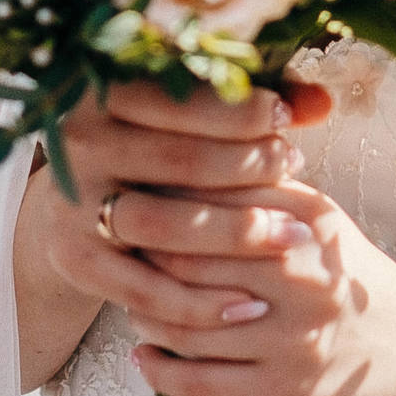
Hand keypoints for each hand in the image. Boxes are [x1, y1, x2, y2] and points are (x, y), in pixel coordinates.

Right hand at [23, 82, 327, 377]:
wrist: (73, 205)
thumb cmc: (150, 147)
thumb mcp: (186, 116)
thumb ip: (251, 105)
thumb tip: (324, 101)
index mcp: (100, 91)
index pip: (179, 97)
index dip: (239, 109)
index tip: (286, 118)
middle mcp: (79, 143)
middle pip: (178, 160)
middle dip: (249, 168)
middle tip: (297, 170)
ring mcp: (72, 205)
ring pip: (166, 224)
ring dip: (236, 233)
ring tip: (291, 235)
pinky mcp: (76, 261)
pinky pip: (147, 290)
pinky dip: (202, 302)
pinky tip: (251, 304)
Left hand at [126, 179, 395, 395]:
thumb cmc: (346, 271)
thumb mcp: (315, 217)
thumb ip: (255, 187)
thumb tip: (172, 158)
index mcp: (306, 222)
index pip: (209, 201)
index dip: (159, 198)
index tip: (127, 193)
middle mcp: (301, 277)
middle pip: (188, 259)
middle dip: (141, 254)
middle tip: (115, 246)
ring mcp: (293, 340)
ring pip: (186, 322)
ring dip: (144, 312)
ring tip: (129, 299)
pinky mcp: (287, 393)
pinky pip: (202, 383)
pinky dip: (161, 370)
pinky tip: (143, 355)